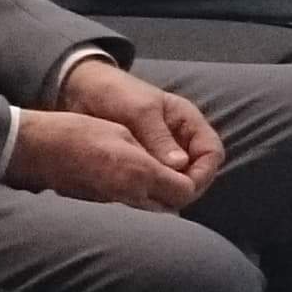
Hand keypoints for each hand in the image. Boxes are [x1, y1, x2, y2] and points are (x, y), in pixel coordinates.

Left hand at [56, 57, 224, 194]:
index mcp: (187, 122)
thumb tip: (180, 167)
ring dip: (166, 192)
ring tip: (147, 201)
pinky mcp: (142, 164)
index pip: (211, 153)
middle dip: (185, 188)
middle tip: (163, 201)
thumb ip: (159, 138)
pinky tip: (135, 197)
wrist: (80, 90)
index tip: (184, 189)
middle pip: (198, 172)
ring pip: (176, 181)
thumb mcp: (139, 111)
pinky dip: (149, 191)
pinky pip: (154, 183)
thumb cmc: (114, 92)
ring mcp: (161, 154)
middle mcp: (179, 140)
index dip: (204, 173)